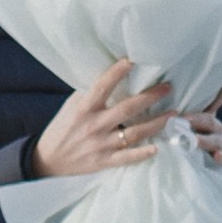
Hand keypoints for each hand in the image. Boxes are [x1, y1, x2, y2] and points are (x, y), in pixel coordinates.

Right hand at [28, 54, 173, 179]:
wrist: (48, 161)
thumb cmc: (62, 128)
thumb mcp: (71, 107)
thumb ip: (90, 94)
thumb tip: (112, 76)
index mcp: (84, 108)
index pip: (102, 86)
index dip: (117, 73)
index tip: (132, 60)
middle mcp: (94, 125)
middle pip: (127, 108)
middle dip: (150, 96)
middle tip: (168, 87)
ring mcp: (101, 145)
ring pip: (134, 133)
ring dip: (156, 123)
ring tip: (173, 114)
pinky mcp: (104, 161)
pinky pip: (127, 158)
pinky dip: (142, 154)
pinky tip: (158, 148)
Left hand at [185, 73, 221, 168]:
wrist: (197, 162)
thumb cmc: (184, 139)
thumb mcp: (180, 123)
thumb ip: (176, 110)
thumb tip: (163, 89)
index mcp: (206, 115)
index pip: (219, 97)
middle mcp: (216, 126)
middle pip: (210, 120)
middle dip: (197, 120)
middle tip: (184, 120)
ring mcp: (220, 142)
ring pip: (217, 138)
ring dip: (205, 140)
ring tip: (194, 141)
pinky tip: (217, 156)